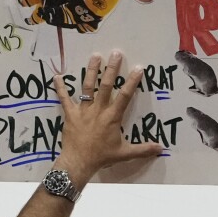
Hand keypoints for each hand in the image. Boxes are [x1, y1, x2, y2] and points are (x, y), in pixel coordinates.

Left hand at [52, 50, 162, 183]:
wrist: (78, 163)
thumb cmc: (102, 157)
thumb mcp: (124, 153)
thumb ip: (143, 149)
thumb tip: (160, 148)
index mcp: (112, 117)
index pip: (124, 95)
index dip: (132, 81)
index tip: (138, 68)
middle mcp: (98, 110)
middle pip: (105, 85)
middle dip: (111, 69)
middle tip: (116, 53)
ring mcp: (83, 110)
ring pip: (87, 87)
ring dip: (91, 70)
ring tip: (95, 56)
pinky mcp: (70, 114)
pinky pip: (64, 99)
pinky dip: (60, 88)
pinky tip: (57, 76)